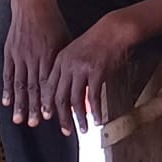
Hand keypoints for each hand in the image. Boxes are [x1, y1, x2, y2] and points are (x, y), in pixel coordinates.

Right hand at [2, 0, 70, 127]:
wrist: (32, 4)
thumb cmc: (54, 24)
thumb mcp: (66, 40)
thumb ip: (68, 61)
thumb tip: (80, 81)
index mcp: (50, 55)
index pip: (50, 83)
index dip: (49, 100)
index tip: (51, 116)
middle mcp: (34, 57)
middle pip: (34, 87)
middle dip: (35, 107)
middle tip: (35, 124)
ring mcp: (19, 55)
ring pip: (20, 84)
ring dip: (20, 103)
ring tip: (19, 120)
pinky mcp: (9, 52)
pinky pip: (8, 74)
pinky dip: (7, 89)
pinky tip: (7, 102)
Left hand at [42, 11, 140, 134]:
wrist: (114, 30)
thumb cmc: (99, 42)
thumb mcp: (79, 54)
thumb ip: (73, 73)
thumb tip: (76, 95)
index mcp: (59, 60)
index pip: (48, 87)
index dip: (48, 105)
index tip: (49, 118)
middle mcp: (67, 65)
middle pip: (58, 97)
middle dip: (62, 117)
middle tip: (66, 131)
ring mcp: (81, 69)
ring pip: (75, 99)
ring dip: (79, 118)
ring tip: (84, 129)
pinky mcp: (96, 72)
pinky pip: (93, 96)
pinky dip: (96, 111)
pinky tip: (99, 120)